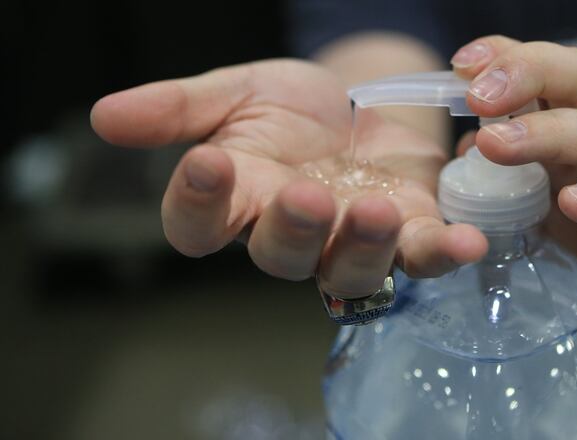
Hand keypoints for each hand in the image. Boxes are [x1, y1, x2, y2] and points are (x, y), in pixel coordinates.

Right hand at [91, 60, 486, 298]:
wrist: (363, 102)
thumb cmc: (294, 107)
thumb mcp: (238, 91)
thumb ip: (180, 107)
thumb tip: (104, 117)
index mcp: (240, 199)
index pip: (200, 225)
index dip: (199, 204)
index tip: (207, 162)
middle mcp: (292, 233)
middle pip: (279, 256)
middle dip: (290, 229)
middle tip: (302, 194)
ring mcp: (351, 240)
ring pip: (350, 269)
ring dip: (362, 246)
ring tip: (373, 209)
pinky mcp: (408, 233)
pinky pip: (423, 256)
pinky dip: (444, 252)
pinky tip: (465, 240)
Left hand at [451, 36, 576, 366]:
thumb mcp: (550, 214)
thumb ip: (510, 182)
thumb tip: (464, 150)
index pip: (552, 76)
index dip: (510, 59)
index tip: (462, 65)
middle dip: (528, 74)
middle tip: (477, 95)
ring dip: (550, 133)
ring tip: (496, 144)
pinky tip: (574, 203)